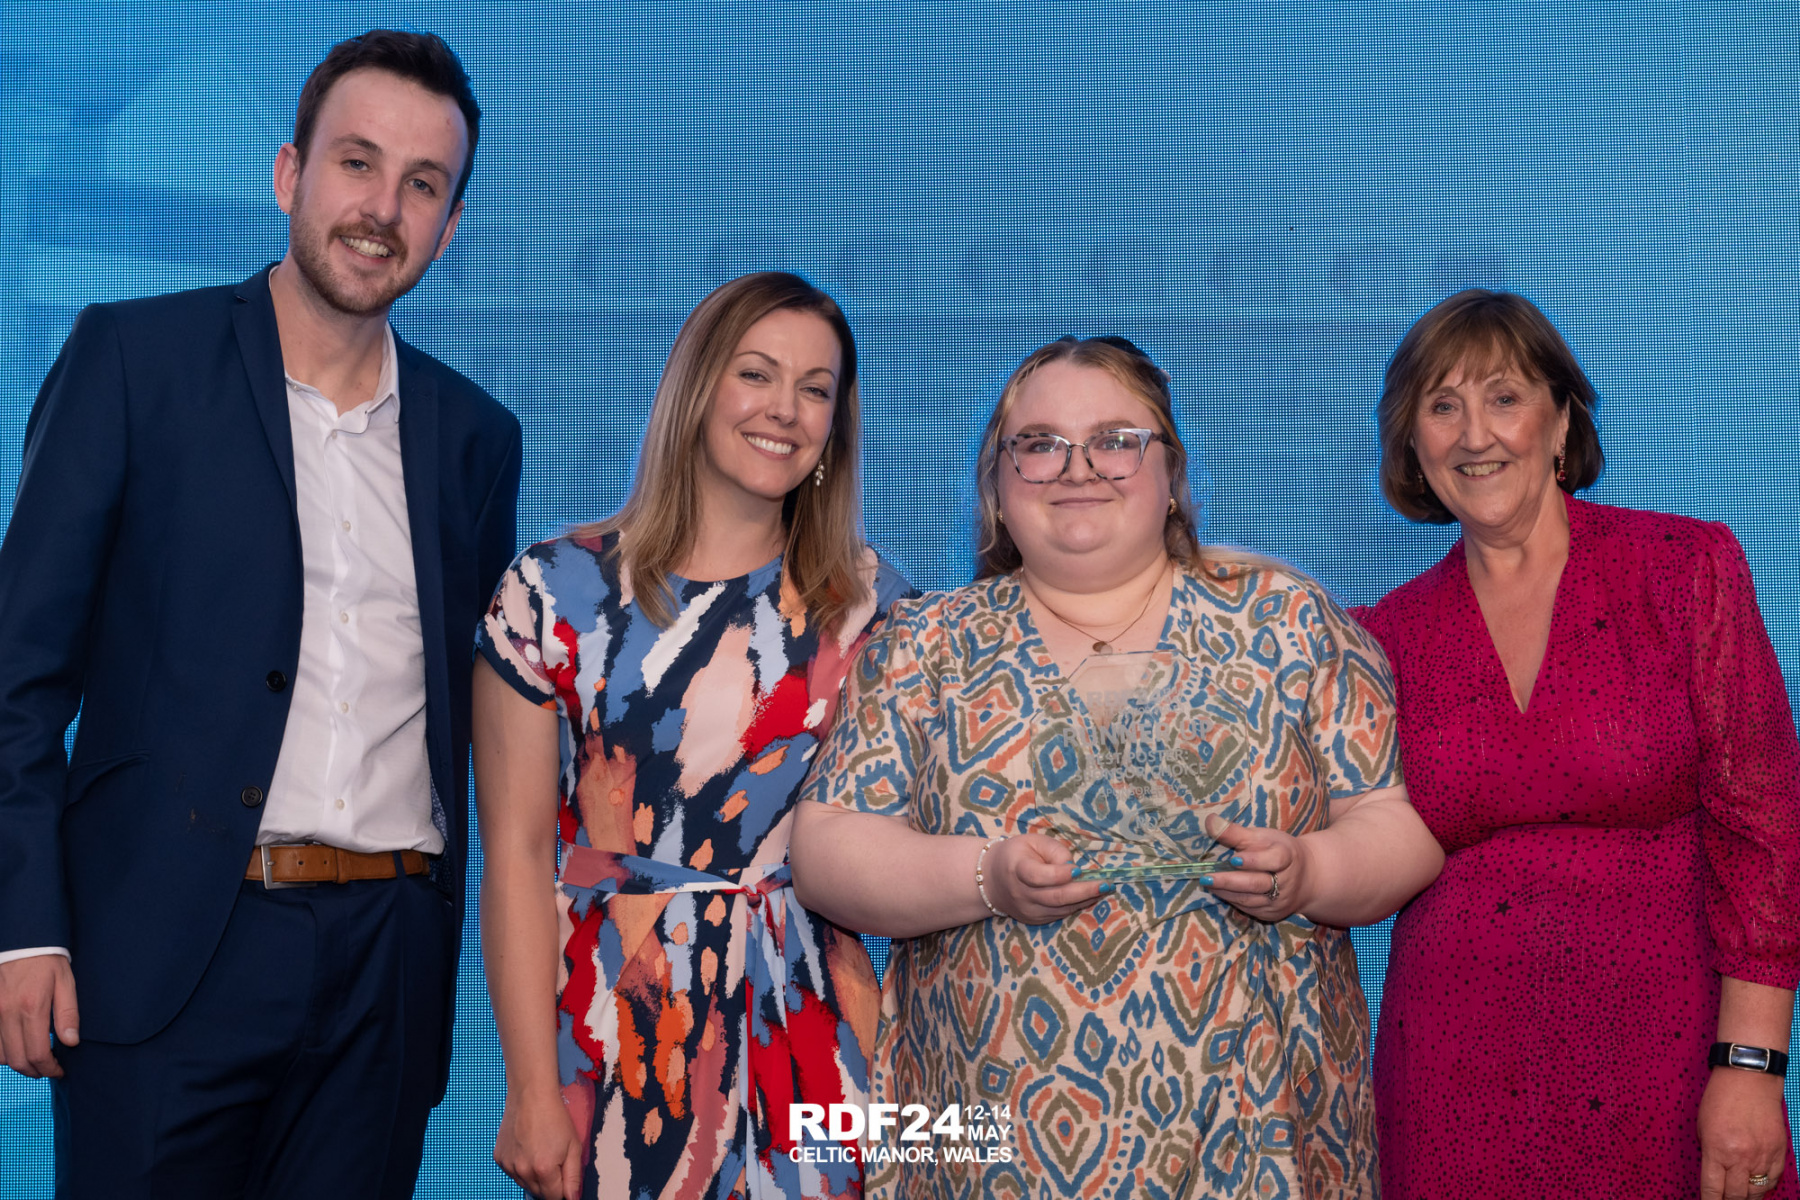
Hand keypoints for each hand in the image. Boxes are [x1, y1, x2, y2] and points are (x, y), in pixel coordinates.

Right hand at [0, 954, 78, 1078]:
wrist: (21, 940)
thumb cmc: (47, 960)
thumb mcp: (66, 982)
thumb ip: (68, 1013)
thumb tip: (71, 1041)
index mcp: (31, 1007)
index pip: (38, 1053)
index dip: (49, 1069)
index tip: (60, 1070)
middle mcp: (7, 1013)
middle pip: (17, 1060)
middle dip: (35, 1071)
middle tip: (49, 1069)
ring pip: (0, 1056)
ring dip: (18, 1063)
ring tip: (35, 1060)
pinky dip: (3, 1053)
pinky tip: (17, 1047)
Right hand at [494, 1084, 582, 1198]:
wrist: (531, 1095)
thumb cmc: (555, 1118)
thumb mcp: (574, 1146)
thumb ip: (573, 1177)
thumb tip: (572, 1199)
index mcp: (544, 1170)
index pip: (554, 1198)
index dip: (562, 1190)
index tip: (564, 1178)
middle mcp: (523, 1171)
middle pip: (538, 1193)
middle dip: (549, 1184)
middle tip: (555, 1161)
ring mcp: (509, 1165)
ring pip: (525, 1184)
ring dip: (534, 1177)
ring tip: (541, 1152)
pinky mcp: (499, 1158)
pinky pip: (513, 1172)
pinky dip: (521, 1167)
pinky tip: (528, 1149)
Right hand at [984, 833, 1104, 923]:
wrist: (992, 880)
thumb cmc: (1017, 854)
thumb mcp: (1033, 842)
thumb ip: (1055, 851)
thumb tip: (1075, 868)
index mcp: (1016, 869)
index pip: (1038, 876)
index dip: (1059, 875)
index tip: (1079, 869)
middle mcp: (1021, 893)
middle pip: (1055, 897)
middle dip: (1084, 891)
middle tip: (1106, 884)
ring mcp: (1027, 910)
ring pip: (1061, 909)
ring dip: (1085, 900)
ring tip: (1105, 890)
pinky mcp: (1034, 919)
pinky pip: (1059, 914)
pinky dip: (1077, 906)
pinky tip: (1091, 896)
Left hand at [1197, 816, 1312, 922]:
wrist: (1306, 877)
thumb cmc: (1277, 850)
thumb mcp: (1261, 837)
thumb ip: (1235, 832)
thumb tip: (1210, 821)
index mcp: (1288, 856)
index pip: (1274, 859)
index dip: (1254, 860)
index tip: (1233, 859)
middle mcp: (1286, 882)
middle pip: (1258, 883)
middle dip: (1230, 881)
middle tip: (1206, 877)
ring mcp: (1279, 901)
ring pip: (1250, 899)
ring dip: (1226, 892)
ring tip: (1206, 883)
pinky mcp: (1271, 913)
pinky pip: (1249, 908)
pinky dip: (1231, 899)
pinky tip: (1217, 891)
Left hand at [1699, 1066, 1787, 1197]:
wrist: (1750, 1080)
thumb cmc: (1721, 1098)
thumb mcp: (1702, 1126)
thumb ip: (1709, 1153)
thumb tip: (1713, 1173)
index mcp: (1716, 1150)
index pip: (1713, 1189)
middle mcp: (1740, 1158)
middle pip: (1736, 1196)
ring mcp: (1762, 1157)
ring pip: (1757, 1192)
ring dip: (1746, 1197)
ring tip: (1740, 1196)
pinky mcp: (1778, 1153)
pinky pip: (1772, 1180)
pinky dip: (1764, 1186)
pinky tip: (1756, 1185)